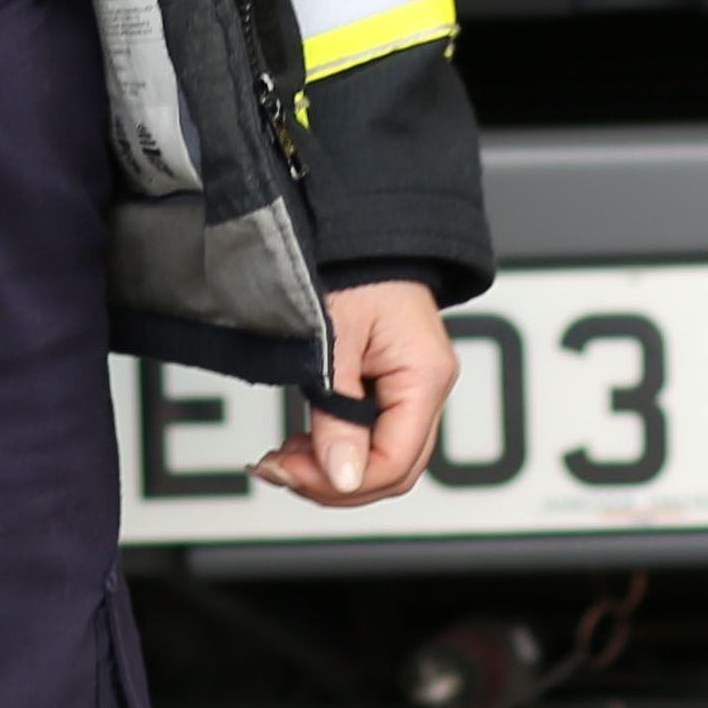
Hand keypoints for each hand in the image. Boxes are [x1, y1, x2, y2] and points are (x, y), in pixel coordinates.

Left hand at [252, 281, 453, 507]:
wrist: (357, 225)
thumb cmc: (352, 264)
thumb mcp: (334, 339)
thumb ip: (337, 414)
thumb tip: (342, 478)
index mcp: (425, 375)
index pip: (395, 461)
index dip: (342, 482)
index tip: (291, 471)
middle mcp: (428, 385)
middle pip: (393, 470)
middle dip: (333, 481)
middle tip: (279, 469)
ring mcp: (412, 385)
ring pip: (381, 459)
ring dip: (329, 470)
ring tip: (281, 459)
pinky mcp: (391, 382)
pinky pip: (371, 436)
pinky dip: (333, 448)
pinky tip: (299, 444)